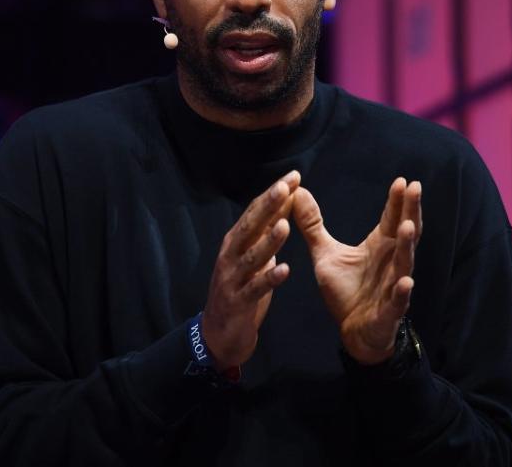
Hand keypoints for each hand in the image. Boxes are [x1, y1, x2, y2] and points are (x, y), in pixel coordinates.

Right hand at [201, 170, 300, 369]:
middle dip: (268, 206)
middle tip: (285, 187)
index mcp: (235, 242)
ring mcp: (232, 279)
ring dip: (268, 241)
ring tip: (285, 226)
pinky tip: (284, 271)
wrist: (218, 335)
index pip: (255, 212)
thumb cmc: (239, 290)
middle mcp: (231, 256)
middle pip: (250, 227)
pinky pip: (255, 289)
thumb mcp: (253, 259)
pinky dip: (269, 279)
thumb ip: (265, 234)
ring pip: (252, 257)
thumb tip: (283, 205)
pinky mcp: (238, 303)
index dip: (273, 194)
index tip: (293, 176)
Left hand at [293, 177, 421, 364]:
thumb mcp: (325, 253)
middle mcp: (392, 261)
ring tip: (408, 227)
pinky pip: (398, 300)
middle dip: (410, 211)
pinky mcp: (389, 309)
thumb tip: (298, 191)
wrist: (354, 330)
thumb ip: (313, 224)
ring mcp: (393, 285)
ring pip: (404, 263)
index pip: (392, 218)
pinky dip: (402, 291)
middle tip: (415, 188)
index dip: (397, 201)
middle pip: (406, 233)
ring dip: (407, 246)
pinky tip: (406, 282)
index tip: (402, 180)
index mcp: (381, 246)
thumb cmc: (346, 290)